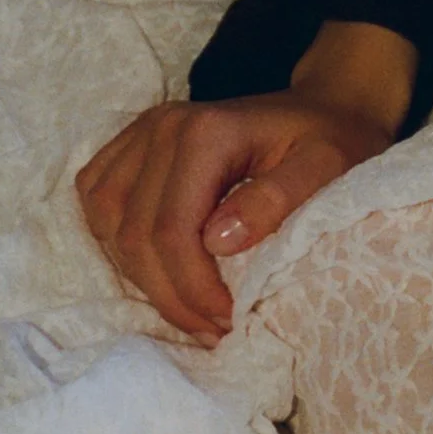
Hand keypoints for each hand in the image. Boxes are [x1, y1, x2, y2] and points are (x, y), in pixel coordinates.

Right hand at [75, 21, 416, 344]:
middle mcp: (162, 126)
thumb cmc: (333, 139)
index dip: (191, 289)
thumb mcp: (327, 168)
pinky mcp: (130, 144)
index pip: (172, 231)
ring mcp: (141, 132)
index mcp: (206, 132)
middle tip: (212, 328)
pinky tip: (158, 267)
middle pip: (134, 235)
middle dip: (170, 295)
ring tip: (190, 305)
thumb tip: (217, 241)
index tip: (227, 320)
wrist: (324, 105)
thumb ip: (277, 199)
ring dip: (142, 275)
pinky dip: (117, 242)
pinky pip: (99, 201)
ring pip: (108, 223)